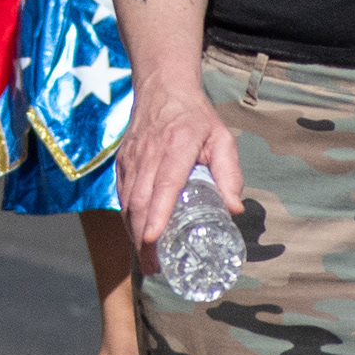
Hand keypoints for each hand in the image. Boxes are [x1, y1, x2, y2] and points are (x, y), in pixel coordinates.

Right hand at [117, 79, 242, 269]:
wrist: (162, 87)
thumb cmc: (196, 117)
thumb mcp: (222, 138)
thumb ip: (229, 173)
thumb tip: (234, 210)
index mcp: (176, 146)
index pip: (163, 185)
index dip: (156, 214)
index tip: (152, 239)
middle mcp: (149, 153)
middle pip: (139, 201)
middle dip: (142, 237)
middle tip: (153, 266)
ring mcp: (131, 158)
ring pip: (126, 201)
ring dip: (133, 233)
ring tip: (146, 259)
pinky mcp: (121, 162)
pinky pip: (121, 195)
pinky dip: (127, 219)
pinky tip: (137, 236)